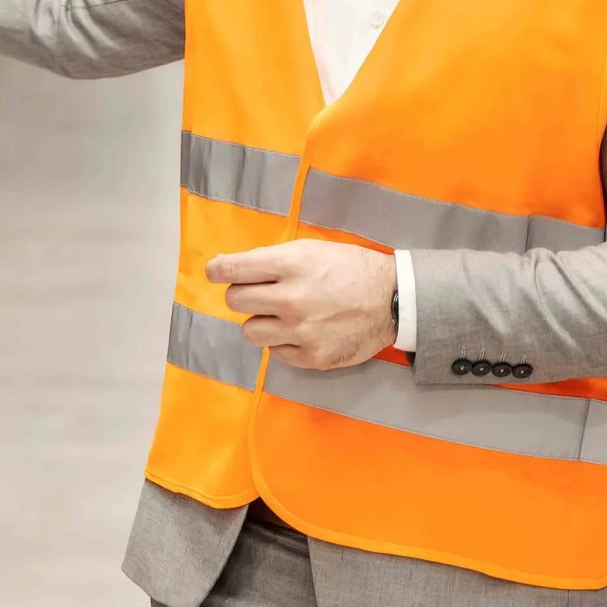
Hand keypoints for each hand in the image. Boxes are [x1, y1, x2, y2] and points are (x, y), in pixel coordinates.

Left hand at [207, 240, 396, 370]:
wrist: (391, 300)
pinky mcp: (310, 357)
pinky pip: (274, 352)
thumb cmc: (350, 268)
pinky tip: (300, 330)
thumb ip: (272, 259)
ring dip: (259, 321)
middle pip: (235, 300)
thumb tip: (229, 266)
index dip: (218, 270)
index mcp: (291, 265)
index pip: (233, 269)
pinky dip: (281, 342)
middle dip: (243, 294)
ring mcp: (300, 331)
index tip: (215, 271)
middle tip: (260, 292)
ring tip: (280, 315)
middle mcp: (291, 299)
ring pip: (249, 330)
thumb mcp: (312, 250)